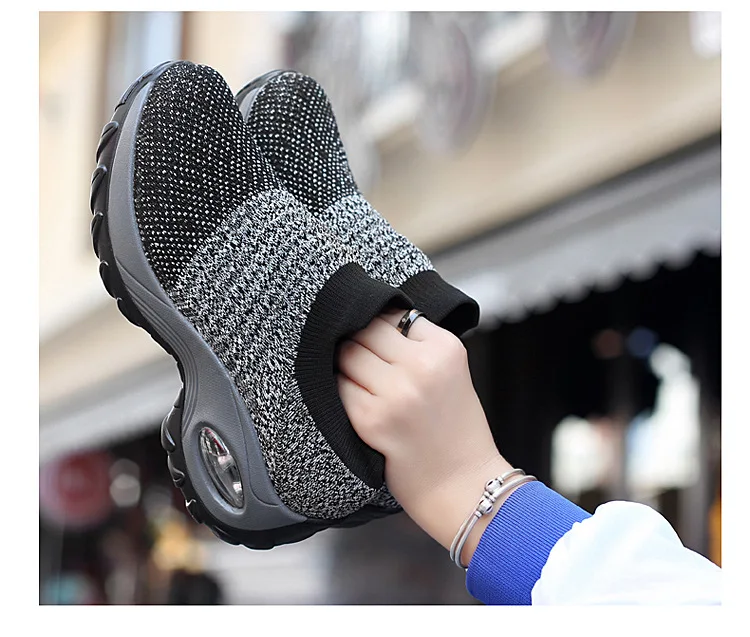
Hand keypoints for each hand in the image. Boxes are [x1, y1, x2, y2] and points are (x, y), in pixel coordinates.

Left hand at [337, 309, 520, 562]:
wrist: (464, 485)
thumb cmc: (456, 431)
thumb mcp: (452, 373)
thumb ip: (420, 345)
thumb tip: (371, 320)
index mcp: (445, 348)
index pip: (394, 314)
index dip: (382, 328)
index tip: (380, 343)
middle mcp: (422, 365)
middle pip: (366, 330)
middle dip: (361, 344)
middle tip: (369, 366)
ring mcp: (395, 393)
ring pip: (348, 355)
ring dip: (348, 368)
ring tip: (367, 387)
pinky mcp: (371, 419)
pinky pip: (339, 387)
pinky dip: (343, 394)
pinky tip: (362, 407)